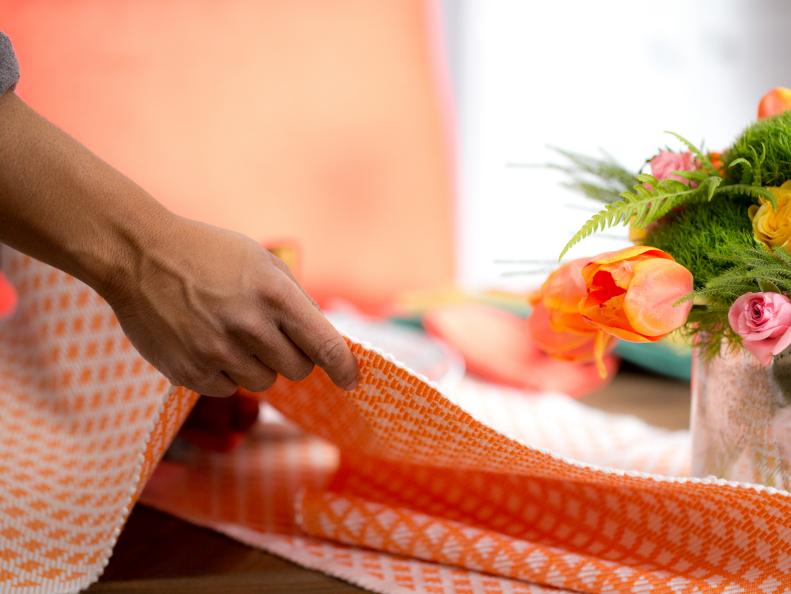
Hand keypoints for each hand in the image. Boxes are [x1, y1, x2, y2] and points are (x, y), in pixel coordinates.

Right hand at [102, 215, 357, 395]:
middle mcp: (250, 325)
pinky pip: (227, 388)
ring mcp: (217, 351)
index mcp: (275, 294)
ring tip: (231, 332)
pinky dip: (224, 372)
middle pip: (298, 370)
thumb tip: (325, 340)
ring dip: (257, 364)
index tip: (352, 380)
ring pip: (263, 382)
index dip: (344, 368)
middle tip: (270, 336)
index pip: (325, 346)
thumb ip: (297, 300)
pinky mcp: (188, 371)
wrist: (139, 255)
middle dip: (294, 357)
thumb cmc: (209, 254)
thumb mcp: (262, 261)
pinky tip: (205, 341)